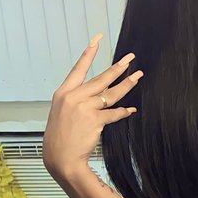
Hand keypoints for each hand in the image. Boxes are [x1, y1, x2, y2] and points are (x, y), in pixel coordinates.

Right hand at [43, 35, 142, 177]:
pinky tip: (131, 109)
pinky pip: (114, 113)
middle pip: (101, 78)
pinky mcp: (96, 120)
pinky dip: (123, 112)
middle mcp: (74, 97)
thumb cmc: (59, 138)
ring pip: (111, 93)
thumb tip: (96, 95)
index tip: (98, 40)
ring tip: (138, 76)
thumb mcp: (61, 113)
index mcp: (63, 93)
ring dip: (127, 84)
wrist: (60, 158)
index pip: (78, 68)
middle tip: (130, 58)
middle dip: (118, 68)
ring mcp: (85, 108)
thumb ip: (76, 100)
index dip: (89, 53)